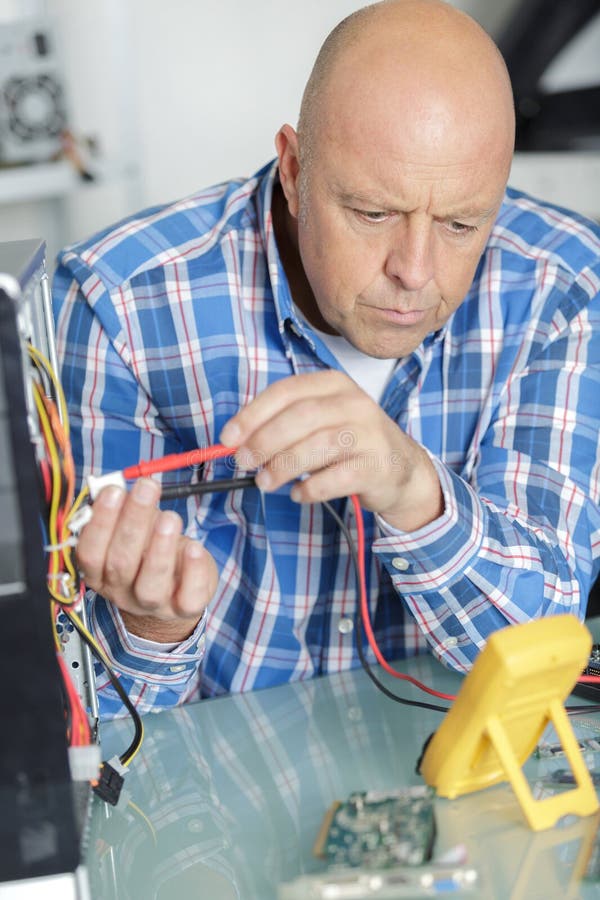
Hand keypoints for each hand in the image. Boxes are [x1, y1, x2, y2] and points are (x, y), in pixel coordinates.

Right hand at [76, 478, 217, 641]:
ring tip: (170, 517)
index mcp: (99, 573)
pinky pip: (187, 597)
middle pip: (120, 564)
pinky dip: (193, 571)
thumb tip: (114, 486)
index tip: (114, 490)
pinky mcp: (183, 608)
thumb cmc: (148, 547)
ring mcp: (152, 605)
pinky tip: (194, 546)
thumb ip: (121, 510)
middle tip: (147, 489)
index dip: (100, 523)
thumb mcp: (130, 528)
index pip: (89, 553)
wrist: (176, 584)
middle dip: (133, 523)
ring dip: (160, 548)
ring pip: (151, 585)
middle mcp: (121, 592)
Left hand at [220, 370, 443, 531]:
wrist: (402, 468)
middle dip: (264, 441)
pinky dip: (311, 489)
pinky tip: (299, 495)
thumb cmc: (349, 443)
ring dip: (283, 467)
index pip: (286, 391)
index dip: (253, 414)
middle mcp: (354, 403)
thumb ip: (281, 424)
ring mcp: (369, 434)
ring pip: (317, 446)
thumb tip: (235, 442)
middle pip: (300, 417)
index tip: (228, 438)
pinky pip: (336, 478)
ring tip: (265, 483)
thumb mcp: (319, 421)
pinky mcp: (377, 466)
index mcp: (333, 384)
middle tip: (243, 463)